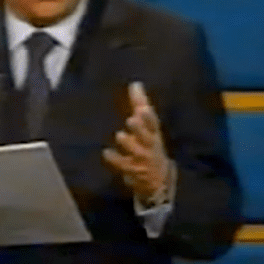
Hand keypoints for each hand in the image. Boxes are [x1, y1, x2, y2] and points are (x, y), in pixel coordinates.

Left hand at [102, 81, 170, 199]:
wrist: (157, 178)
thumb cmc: (149, 144)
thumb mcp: (148, 126)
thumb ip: (140, 104)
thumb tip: (135, 84)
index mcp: (153, 133)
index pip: (153, 124)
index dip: (149, 118)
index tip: (143, 109)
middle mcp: (149, 146)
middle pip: (147, 137)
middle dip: (140, 130)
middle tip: (131, 120)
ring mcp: (141, 159)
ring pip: (136, 151)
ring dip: (128, 144)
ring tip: (120, 135)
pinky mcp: (132, 170)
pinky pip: (123, 165)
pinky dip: (115, 159)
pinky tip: (106, 152)